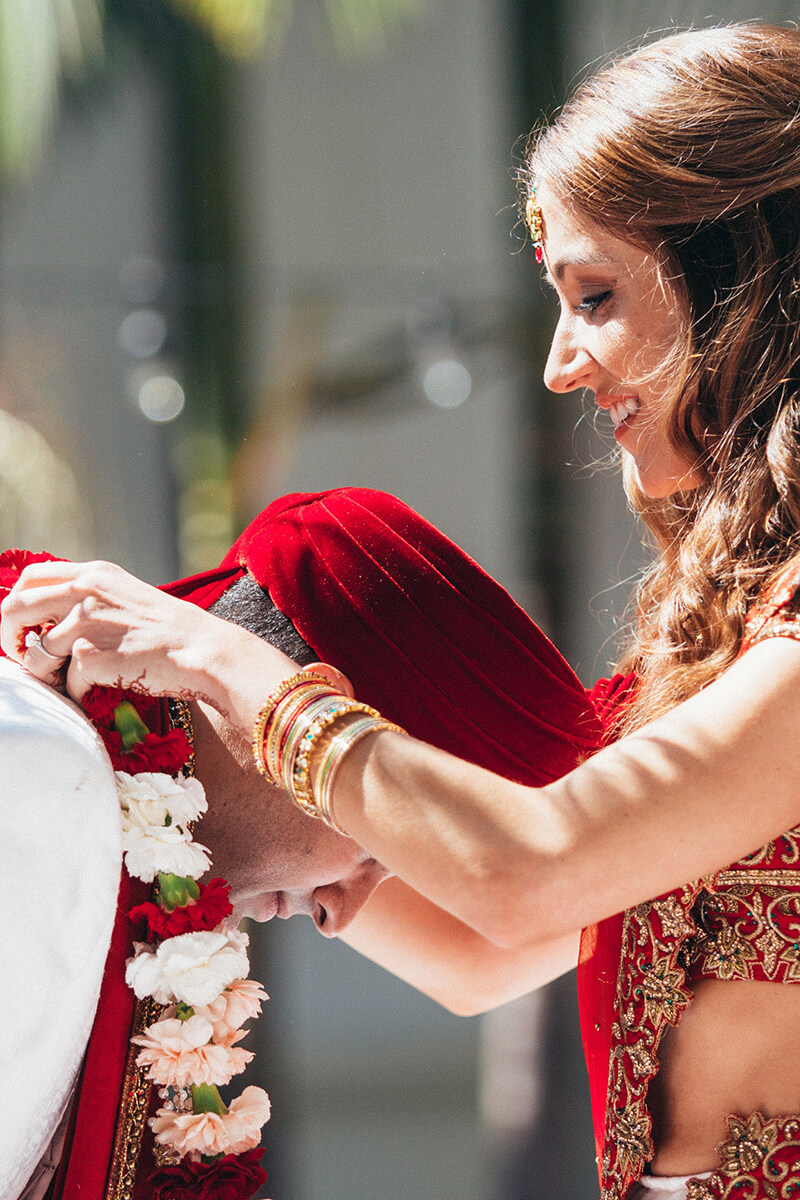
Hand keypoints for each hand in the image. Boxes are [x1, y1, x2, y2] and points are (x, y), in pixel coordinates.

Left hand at [0, 559, 233, 705]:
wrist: (203, 651)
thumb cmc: (172, 631)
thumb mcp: (128, 596)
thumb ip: (92, 598)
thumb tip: (50, 620)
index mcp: (95, 574)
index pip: (31, 578)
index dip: (18, 604)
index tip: (25, 627)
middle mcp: (85, 591)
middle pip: (15, 609)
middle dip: (10, 639)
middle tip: (23, 657)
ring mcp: (86, 622)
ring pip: (36, 654)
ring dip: (46, 674)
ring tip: (68, 682)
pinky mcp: (91, 655)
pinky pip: (66, 682)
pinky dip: (79, 693)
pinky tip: (102, 689)